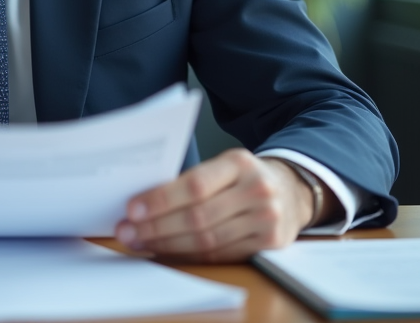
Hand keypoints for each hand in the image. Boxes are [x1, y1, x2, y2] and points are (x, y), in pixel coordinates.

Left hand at [114, 149, 318, 262]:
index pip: (194, 184)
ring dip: (167, 245)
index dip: (160, 200)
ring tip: (140, 242)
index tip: (132, 209)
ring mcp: (266, 219)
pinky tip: (167, 252)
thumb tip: (143, 201)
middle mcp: (257, 190)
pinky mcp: (269, 244)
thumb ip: (192, 179)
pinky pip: (220, 255)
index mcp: (239, 163)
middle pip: (198, 216)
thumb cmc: (243, 177)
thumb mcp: (223, 165)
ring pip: (207, 240)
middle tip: (128, 231)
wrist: (291, 190)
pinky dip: (188, 256)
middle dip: (156, 227)